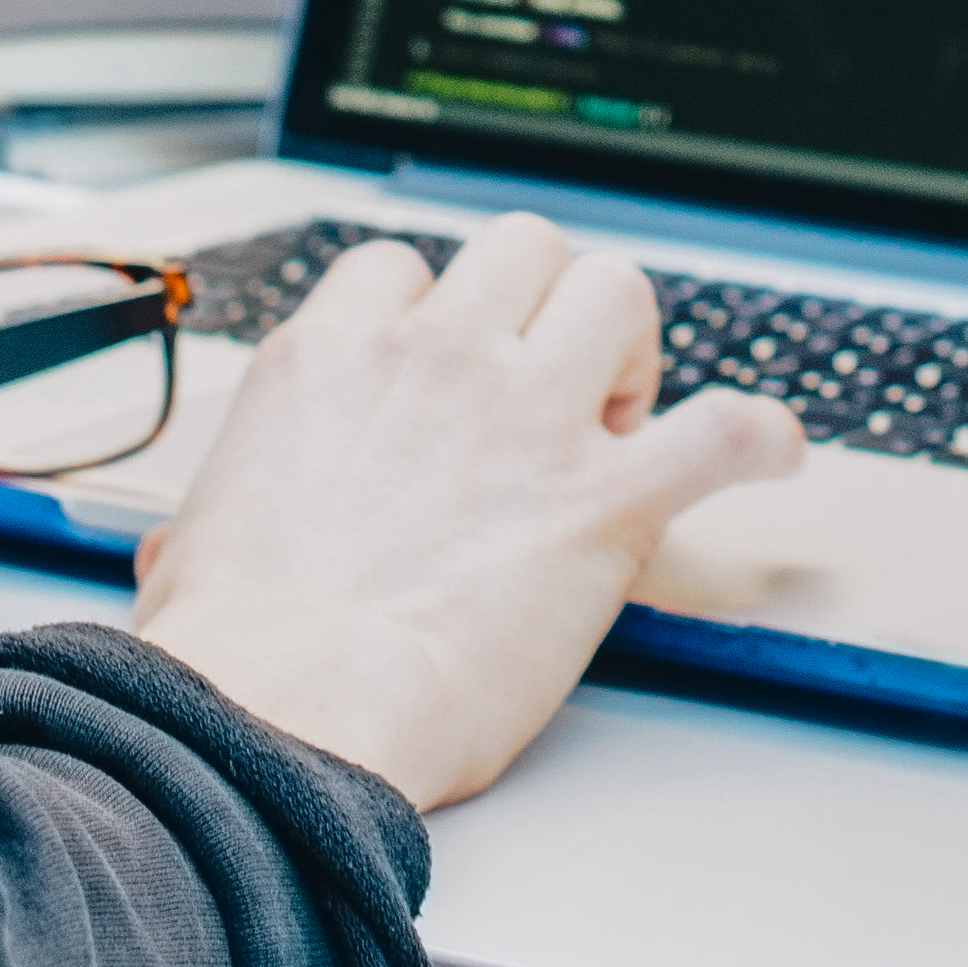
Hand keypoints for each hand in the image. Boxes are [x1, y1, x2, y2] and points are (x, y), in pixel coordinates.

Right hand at [128, 215, 801, 805]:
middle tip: (545, 392)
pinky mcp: (607, 499)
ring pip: (617, 289)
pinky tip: (772, 454)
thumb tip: (195, 553)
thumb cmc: (233, 657)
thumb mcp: (195, 551)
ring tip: (619, 417)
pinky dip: (758, 437)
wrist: (282, 718)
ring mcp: (529, 417)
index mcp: (333, 358)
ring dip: (627, 346)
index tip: (449, 381)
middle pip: (524, 248)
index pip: (402, 271)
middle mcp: (438, 358)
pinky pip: (722, 428)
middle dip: (542, 306)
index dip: (437, 320)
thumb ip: (215, 522)